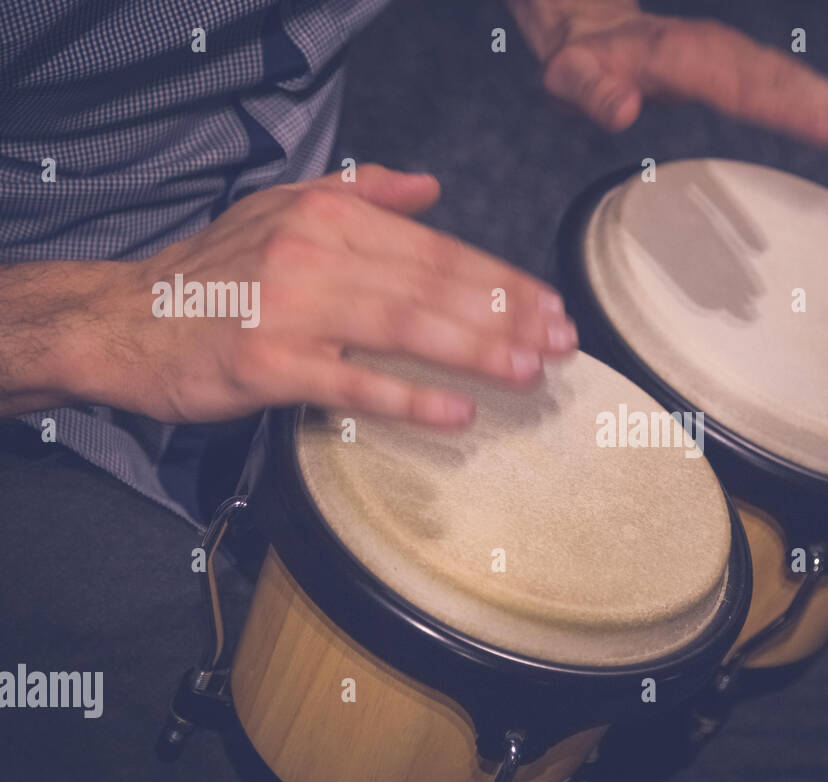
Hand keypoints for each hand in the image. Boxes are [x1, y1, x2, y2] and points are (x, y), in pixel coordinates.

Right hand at [72, 165, 576, 427]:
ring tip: (530, 370)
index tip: (552, 307)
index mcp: (329, 216)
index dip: (501, 279)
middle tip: (562, 342)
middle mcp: (315, 253)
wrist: (126, 320)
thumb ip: (361, 192)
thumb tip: (430, 186)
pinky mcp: (267, 363)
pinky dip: (408, 397)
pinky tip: (457, 411)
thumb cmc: (215, 274)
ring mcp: (291, 308)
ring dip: (476, 349)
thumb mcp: (282, 208)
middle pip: (433, 284)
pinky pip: (351, 382)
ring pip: (404, 326)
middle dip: (507, 315)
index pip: (437, 248)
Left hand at [510, 0, 827, 151]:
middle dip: (821, 102)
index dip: (782, 104)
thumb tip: (621, 109)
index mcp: (676, 54)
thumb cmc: (578, 62)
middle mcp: (710, 49)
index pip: (738, 82)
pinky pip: (777, 79)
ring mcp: (725, 56)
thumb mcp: (568, 78)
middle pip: (773, 76)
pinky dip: (813, 95)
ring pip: (782, 76)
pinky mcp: (733, 67)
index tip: (824, 126)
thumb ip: (591, 93)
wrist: (586, 31)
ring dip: (826, 100)